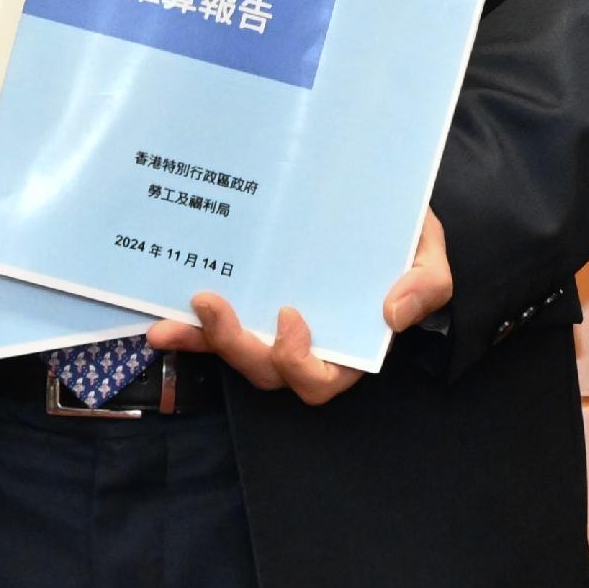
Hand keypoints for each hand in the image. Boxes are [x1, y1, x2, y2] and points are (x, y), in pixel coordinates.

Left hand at [143, 213, 448, 404]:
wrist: (377, 208)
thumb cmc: (403, 241)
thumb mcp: (428, 257)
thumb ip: (425, 284)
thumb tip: (394, 312)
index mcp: (348, 347)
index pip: (320, 379)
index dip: (298, 361)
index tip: (290, 315)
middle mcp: (303, 345)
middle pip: (266, 371)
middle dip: (235, 345)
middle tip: (211, 303)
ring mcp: (269, 326)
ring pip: (233, 352)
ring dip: (200, 340)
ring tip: (168, 321)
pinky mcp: (245, 303)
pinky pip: (212, 326)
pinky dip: (185, 328)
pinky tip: (159, 317)